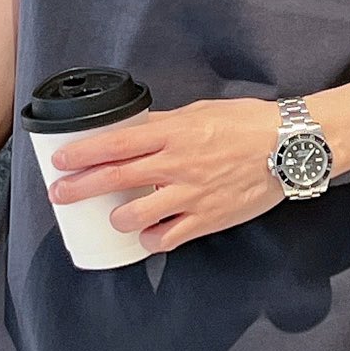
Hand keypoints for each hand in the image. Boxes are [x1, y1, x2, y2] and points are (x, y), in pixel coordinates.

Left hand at [47, 97, 289, 252]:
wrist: (290, 147)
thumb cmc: (248, 123)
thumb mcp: (201, 111)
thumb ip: (165, 123)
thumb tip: (134, 128)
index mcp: (174, 133)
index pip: (116, 143)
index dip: (82, 153)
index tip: (60, 161)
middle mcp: (177, 164)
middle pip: (115, 177)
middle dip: (80, 188)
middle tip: (59, 194)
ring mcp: (192, 194)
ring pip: (137, 214)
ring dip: (117, 217)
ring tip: (112, 216)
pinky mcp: (208, 218)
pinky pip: (169, 237)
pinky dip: (152, 239)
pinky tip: (146, 235)